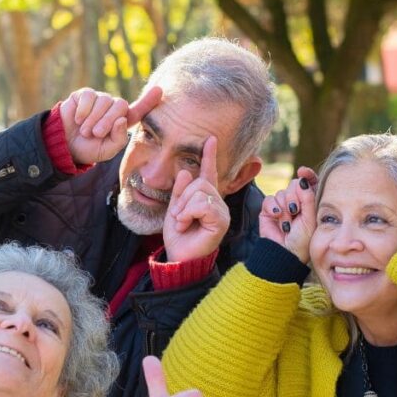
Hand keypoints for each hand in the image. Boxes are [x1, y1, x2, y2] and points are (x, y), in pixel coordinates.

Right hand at [60, 86, 161, 164]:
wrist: (65, 145)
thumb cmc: (88, 149)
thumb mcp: (106, 150)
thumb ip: (119, 139)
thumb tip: (122, 119)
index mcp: (122, 122)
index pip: (138, 110)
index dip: (148, 101)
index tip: (159, 90)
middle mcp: (113, 108)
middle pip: (120, 105)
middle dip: (108, 121)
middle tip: (96, 134)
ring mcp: (100, 100)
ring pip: (104, 101)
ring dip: (93, 119)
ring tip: (85, 131)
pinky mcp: (85, 95)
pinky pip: (90, 96)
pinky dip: (84, 110)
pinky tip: (78, 119)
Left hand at [161, 136, 230, 262]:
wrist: (179, 257)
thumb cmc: (178, 236)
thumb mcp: (174, 209)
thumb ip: (179, 191)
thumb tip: (185, 171)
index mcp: (205, 198)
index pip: (208, 173)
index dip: (209, 156)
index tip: (210, 139)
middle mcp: (217, 202)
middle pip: (199, 182)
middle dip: (182, 198)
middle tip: (178, 216)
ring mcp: (221, 211)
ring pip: (200, 192)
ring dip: (184, 208)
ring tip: (182, 222)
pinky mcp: (221, 220)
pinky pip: (203, 204)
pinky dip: (188, 213)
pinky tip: (186, 225)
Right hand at [259, 166, 317, 262]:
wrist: (284, 253)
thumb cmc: (302, 240)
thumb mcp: (310, 218)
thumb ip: (308, 198)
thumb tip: (302, 179)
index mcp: (310, 203)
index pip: (309, 183)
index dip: (307, 175)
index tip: (303, 172)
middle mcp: (296, 202)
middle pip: (294, 184)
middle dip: (295, 196)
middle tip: (295, 211)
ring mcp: (282, 206)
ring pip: (282, 192)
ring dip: (285, 207)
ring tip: (287, 222)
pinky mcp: (268, 210)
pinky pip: (269, 199)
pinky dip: (273, 207)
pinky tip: (277, 217)